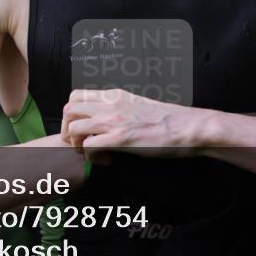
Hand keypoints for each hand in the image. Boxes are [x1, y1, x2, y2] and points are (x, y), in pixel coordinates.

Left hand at [60, 89, 202, 161]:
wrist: (187, 127)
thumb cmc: (168, 120)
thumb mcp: (138, 105)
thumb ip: (120, 108)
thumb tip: (109, 119)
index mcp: (115, 95)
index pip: (76, 95)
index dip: (72, 114)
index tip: (81, 128)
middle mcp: (110, 104)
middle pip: (68, 109)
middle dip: (67, 130)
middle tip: (79, 144)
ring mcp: (114, 121)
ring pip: (73, 128)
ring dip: (76, 144)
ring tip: (90, 153)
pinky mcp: (120, 138)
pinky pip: (88, 146)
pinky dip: (91, 157)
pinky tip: (106, 160)